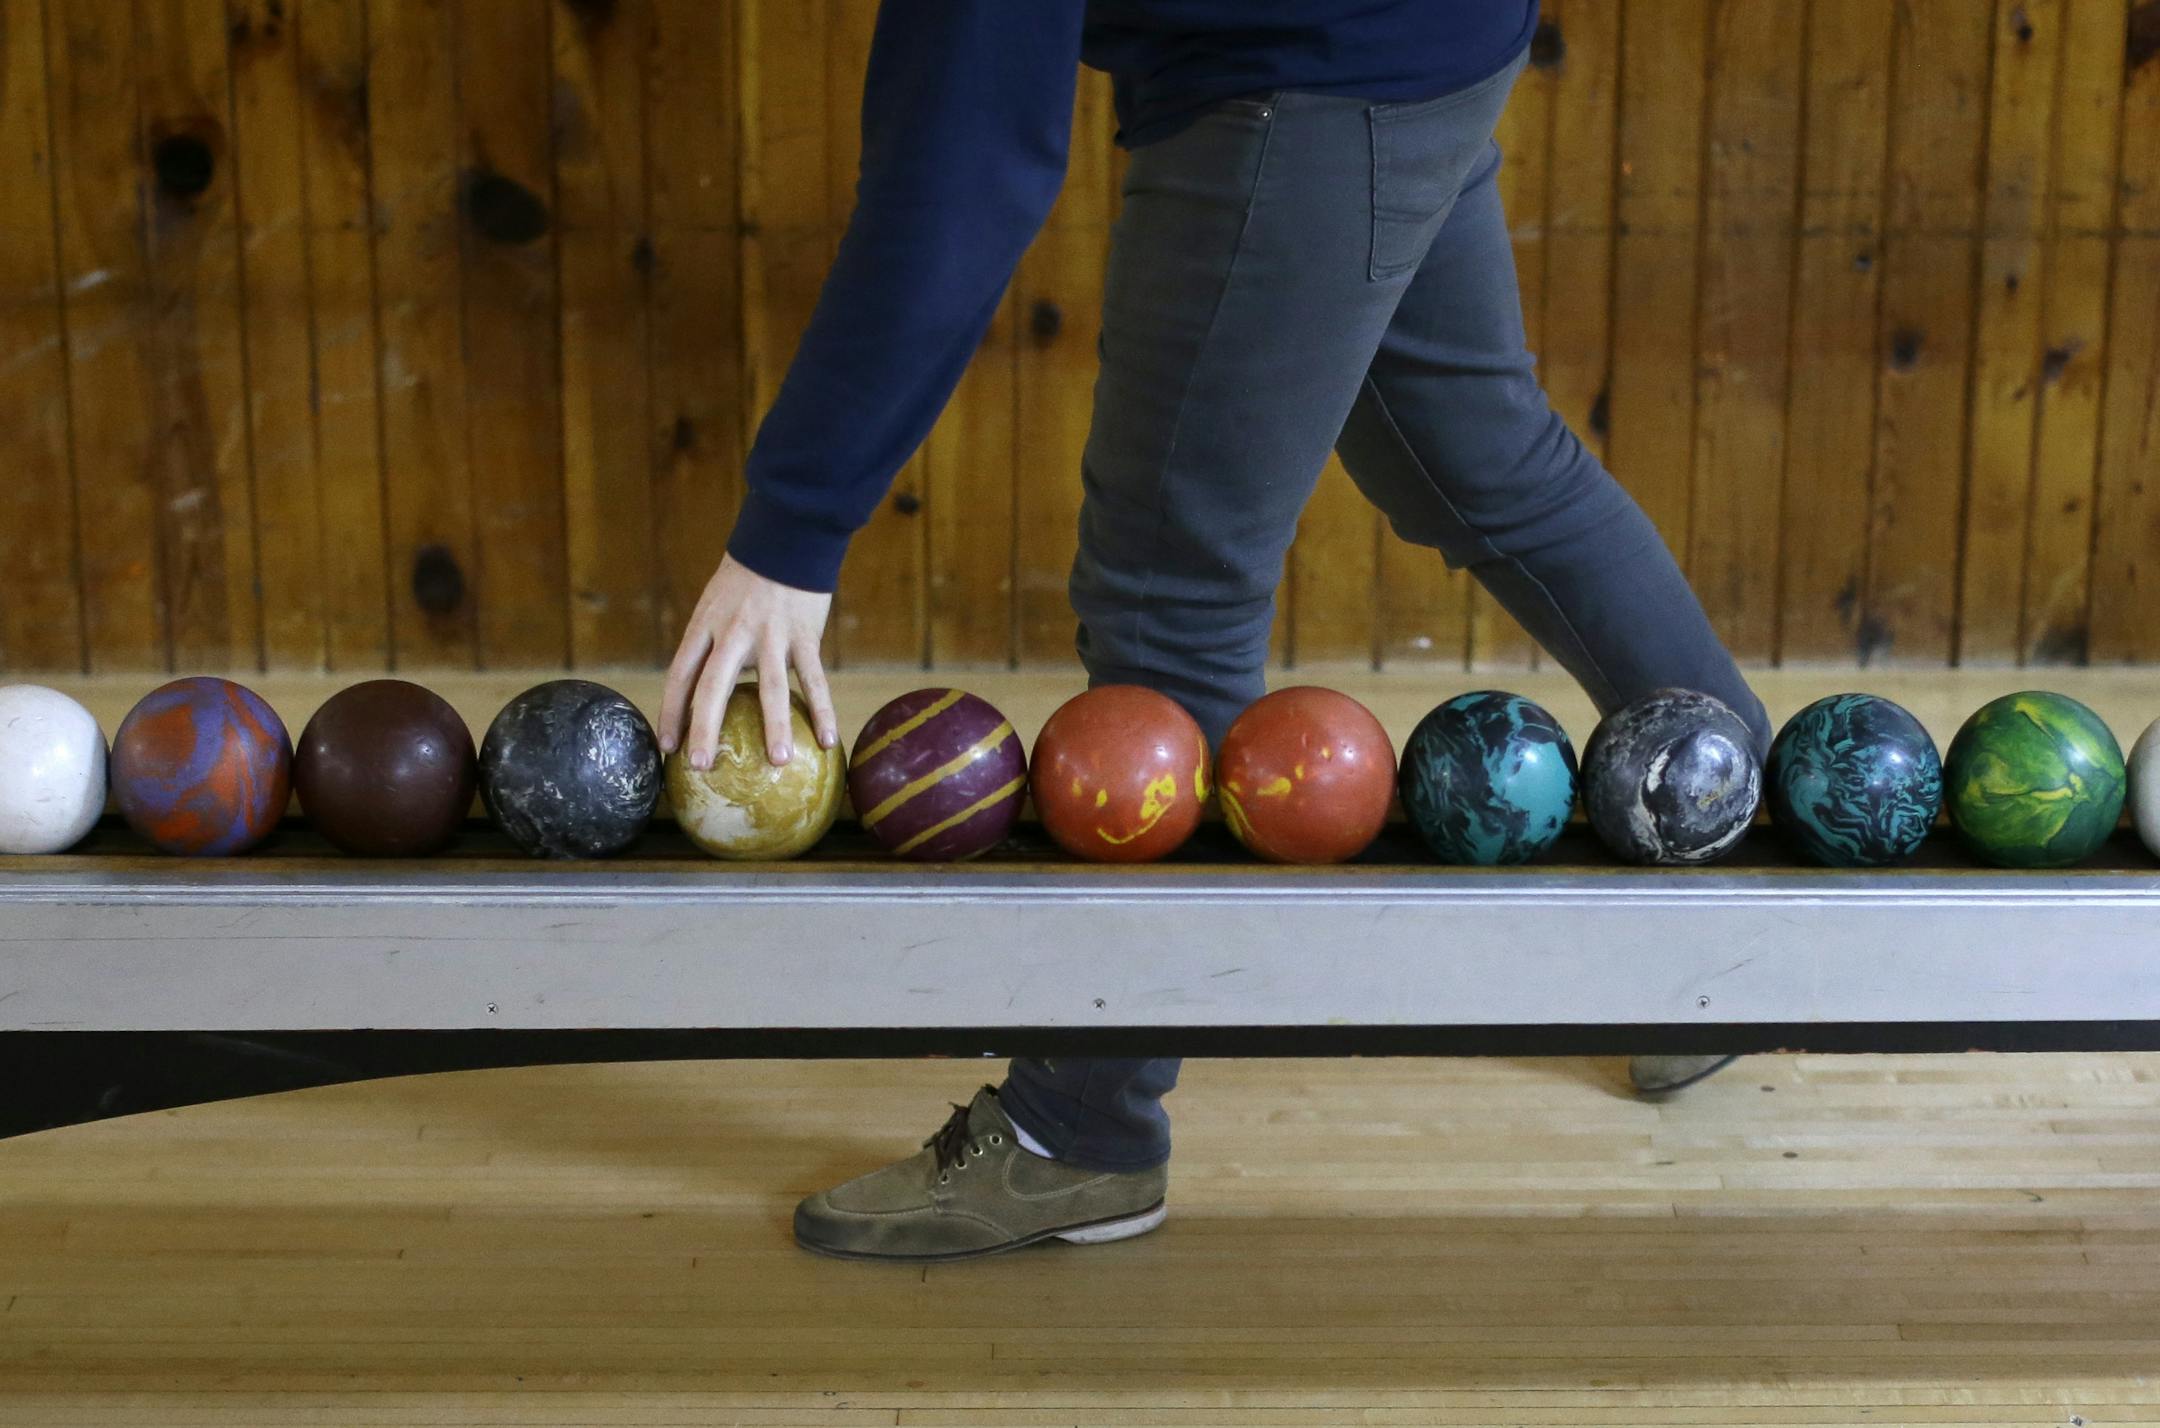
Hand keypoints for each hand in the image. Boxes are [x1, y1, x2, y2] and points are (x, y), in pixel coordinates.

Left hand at [660, 555, 838, 768]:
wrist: (786, 539)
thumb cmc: (746, 580)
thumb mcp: (714, 605)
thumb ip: (709, 645)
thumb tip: (702, 696)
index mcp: (705, 625)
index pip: (681, 674)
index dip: (671, 712)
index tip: (668, 746)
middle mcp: (733, 632)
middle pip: (714, 686)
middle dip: (705, 729)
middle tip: (701, 766)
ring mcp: (771, 635)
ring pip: (771, 687)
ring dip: (775, 727)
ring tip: (777, 762)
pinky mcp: (805, 636)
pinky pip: (814, 679)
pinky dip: (822, 711)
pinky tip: (827, 740)